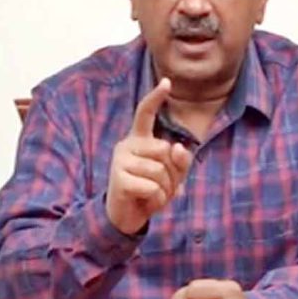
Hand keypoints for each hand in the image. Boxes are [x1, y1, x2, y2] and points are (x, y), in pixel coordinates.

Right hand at [106, 77, 192, 234]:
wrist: (125, 217)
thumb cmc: (149, 191)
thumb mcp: (171, 176)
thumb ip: (179, 161)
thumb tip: (178, 147)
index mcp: (140, 139)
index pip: (145, 113)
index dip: (156, 97)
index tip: (167, 81)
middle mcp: (127, 145)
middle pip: (166, 150)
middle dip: (172, 174)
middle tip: (161, 187)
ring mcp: (120, 160)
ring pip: (160, 171)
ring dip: (164, 190)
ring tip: (152, 195)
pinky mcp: (118, 178)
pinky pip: (152, 187)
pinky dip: (156, 200)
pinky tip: (145, 202)